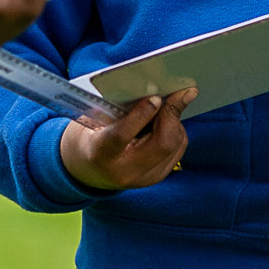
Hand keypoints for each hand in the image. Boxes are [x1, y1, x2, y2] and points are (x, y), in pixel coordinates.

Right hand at [59, 89, 196, 190]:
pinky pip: (178, 148)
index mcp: (101, 153)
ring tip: (167, 106)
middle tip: (177, 93)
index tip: (156, 96)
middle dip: (172, 115)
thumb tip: (155, 91)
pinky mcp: (157, 176)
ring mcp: (144, 178)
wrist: (91, 170)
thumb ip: (121, 108)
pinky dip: (175, 130)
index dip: (142, 113)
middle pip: (162, 143)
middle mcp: (125, 171)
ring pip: (175, 144)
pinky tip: (166, 121)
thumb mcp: (96, 120)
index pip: (122, 135)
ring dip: (175, 121)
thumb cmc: (94, 135)